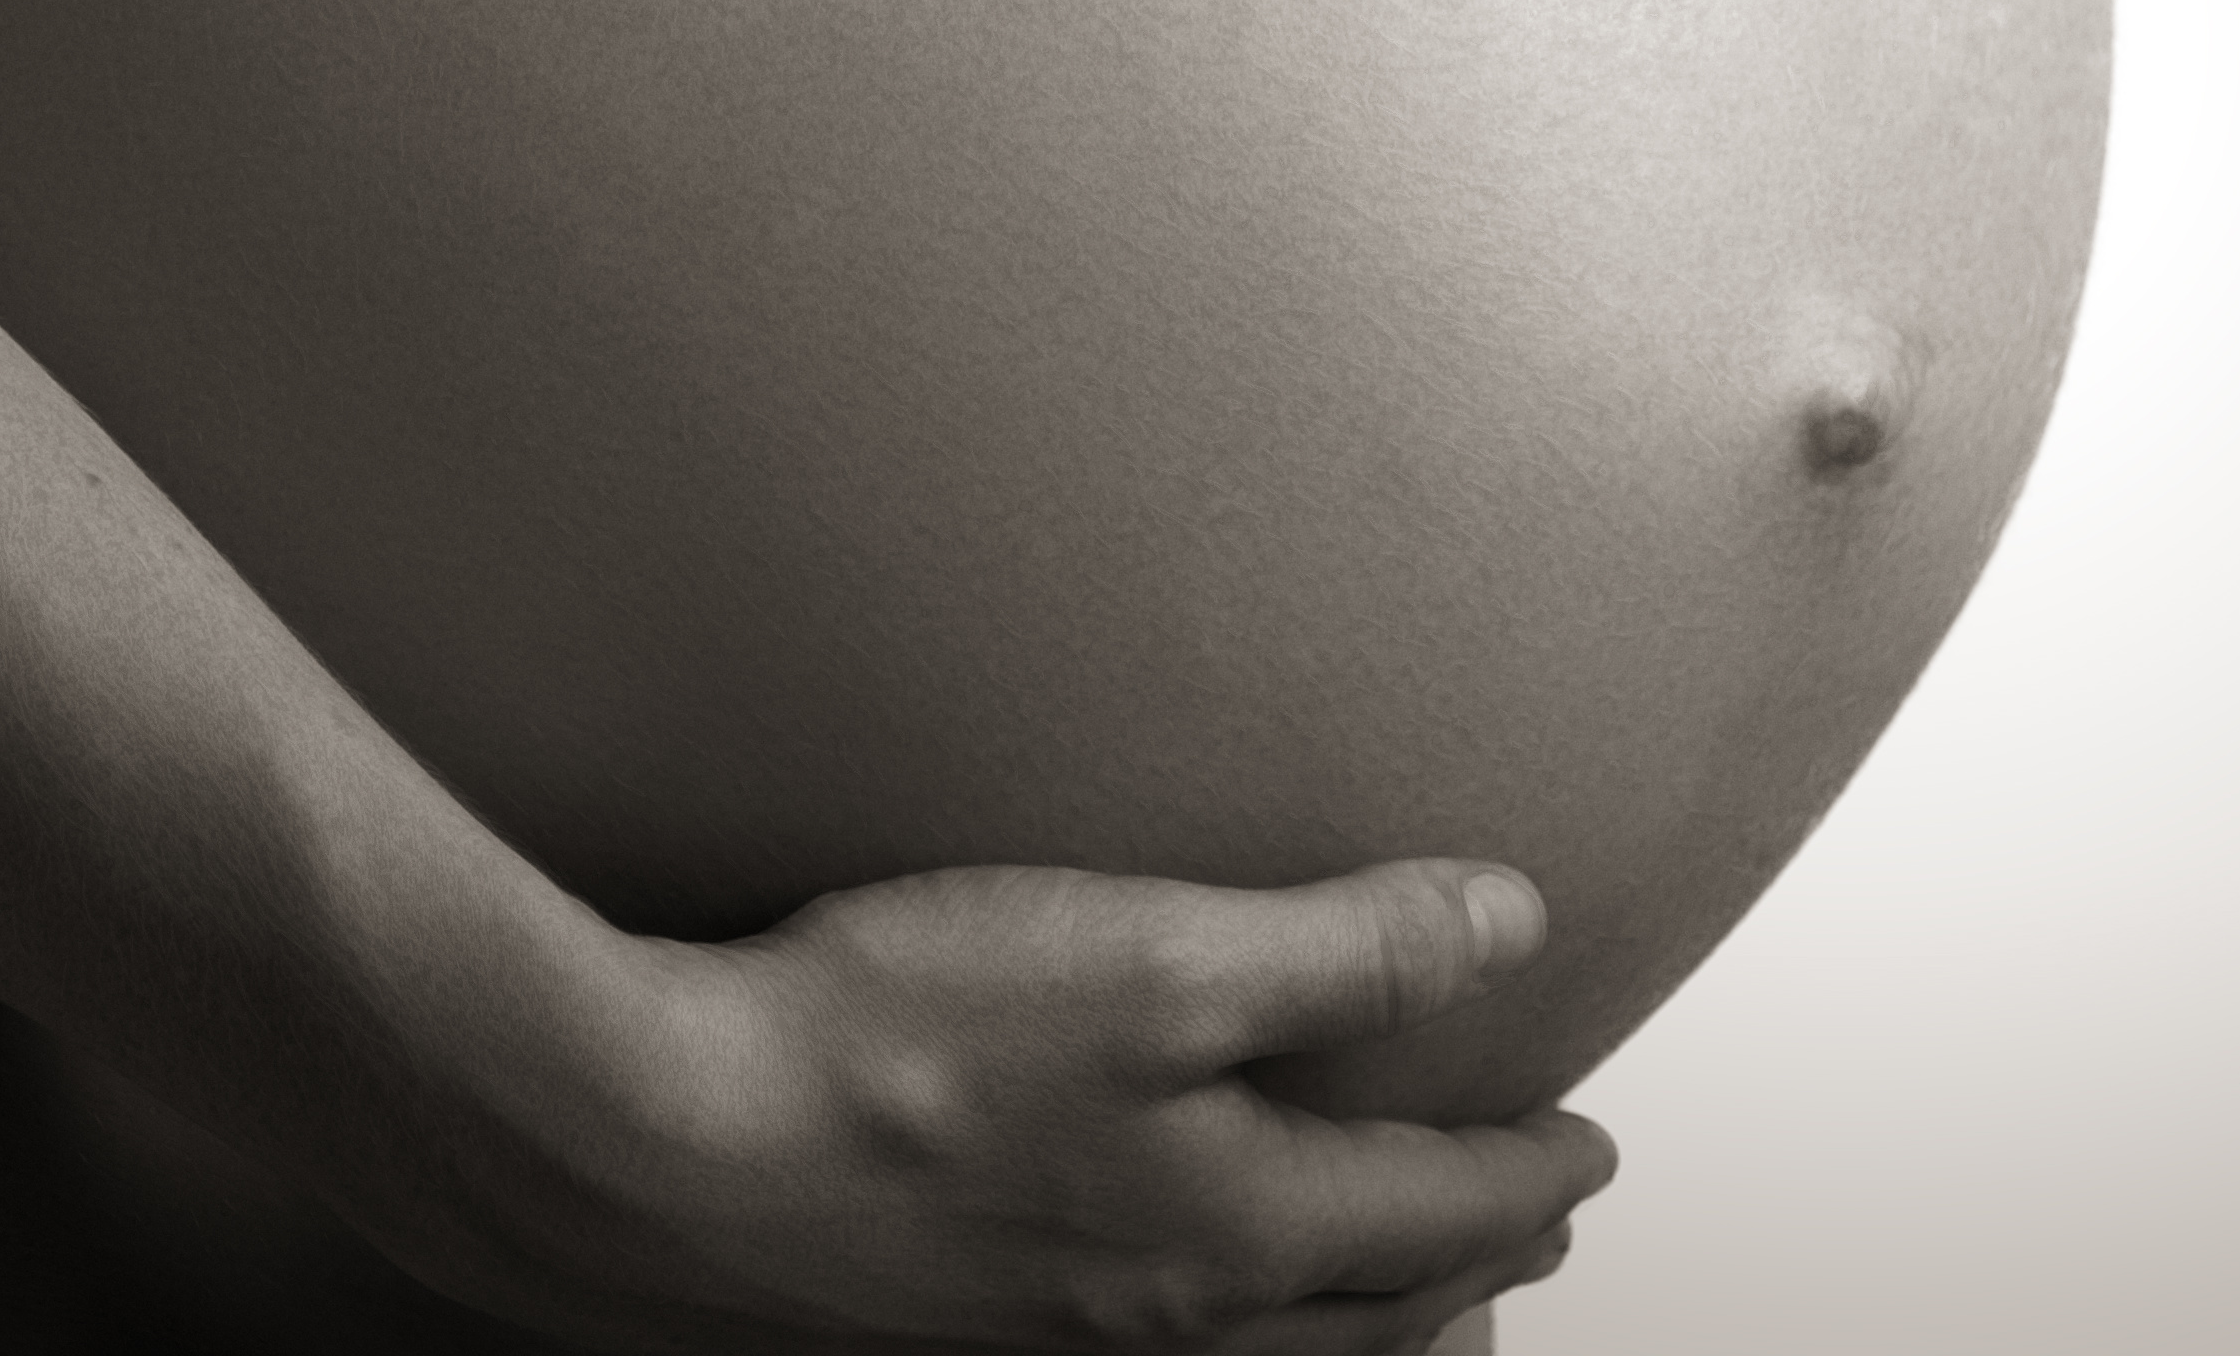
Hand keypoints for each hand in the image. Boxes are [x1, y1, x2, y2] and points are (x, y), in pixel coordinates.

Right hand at [346, 857, 1614, 1352]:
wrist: (650, 1150)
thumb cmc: (885, 1053)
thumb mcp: (1157, 955)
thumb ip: (1350, 951)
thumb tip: (1506, 925)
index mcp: (1235, 1232)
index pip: (1444, 1214)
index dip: (1532, 1173)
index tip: (1589, 1146)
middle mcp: (1159, 1323)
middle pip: (1374, 1315)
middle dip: (1467, 1267)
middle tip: (1526, 1226)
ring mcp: (1055, 1347)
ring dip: (1361, 1322)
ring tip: (1400, 1291)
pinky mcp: (958, 1339)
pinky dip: (1232, 1337)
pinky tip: (1190, 1296)